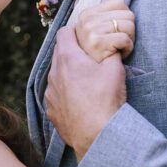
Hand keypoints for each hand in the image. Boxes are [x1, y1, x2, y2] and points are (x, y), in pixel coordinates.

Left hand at [46, 26, 126, 160]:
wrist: (97, 136)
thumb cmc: (106, 100)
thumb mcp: (115, 70)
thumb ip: (112, 52)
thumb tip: (113, 44)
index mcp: (68, 59)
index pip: (64, 32)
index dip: (75, 31)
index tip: (85, 35)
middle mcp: (54, 74)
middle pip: (60, 54)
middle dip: (73, 53)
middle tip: (89, 58)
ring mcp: (50, 93)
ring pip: (57, 76)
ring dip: (68, 74)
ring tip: (85, 82)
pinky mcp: (50, 110)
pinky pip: (56, 95)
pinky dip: (65, 94)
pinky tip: (79, 101)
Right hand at [75, 0, 135, 62]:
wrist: (86, 76)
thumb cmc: (95, 52)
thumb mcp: (94, 29)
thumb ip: (102, 11)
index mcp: (87, 13)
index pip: (119, 2)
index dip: (124, 16)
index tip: (118, 29)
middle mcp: (87, 20)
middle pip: (128, 14)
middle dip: (129, 29)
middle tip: (120, 41)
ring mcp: (91, 31)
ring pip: (129, 26)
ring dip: (129, 40)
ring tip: (120, 47)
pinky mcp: (98, 43)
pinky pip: (125, 39)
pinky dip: (128, 49)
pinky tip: (120, 54)